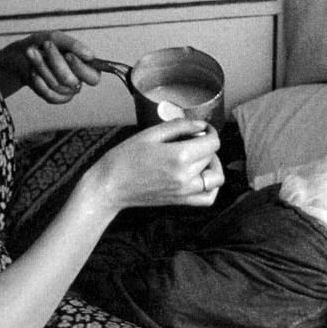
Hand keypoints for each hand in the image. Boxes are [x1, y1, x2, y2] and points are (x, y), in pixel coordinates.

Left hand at [0, 30, 100, 100]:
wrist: (21, 56)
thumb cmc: (43, 45)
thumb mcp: (56, 38)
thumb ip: (74, 45)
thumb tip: (90, 56)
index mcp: (86, 67)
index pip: (93, 78)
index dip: (81, 68)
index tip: (68, 55)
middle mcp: (78, 80)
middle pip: (71, 81)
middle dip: (56, 62)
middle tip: (46, 44)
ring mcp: (66, 91)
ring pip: (57, 85)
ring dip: (42, 66)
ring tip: (31, 52)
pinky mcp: (54, 97)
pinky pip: (49, 95)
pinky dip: (39, 81)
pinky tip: (33, 71)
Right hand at [81, 120, 224, 211]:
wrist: (110, 186)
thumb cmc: (124, 158)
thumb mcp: (150, 134)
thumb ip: (179, 127)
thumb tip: (200, 126)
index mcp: (180, 156)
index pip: (212, 143)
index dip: (210, 132)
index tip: (202, 129)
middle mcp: (186, 176)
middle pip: (212, 157)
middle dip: (206, 145)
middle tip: (192, 140)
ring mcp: (185, 191)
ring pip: (216, 178)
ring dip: (213, 166)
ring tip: (199, 158)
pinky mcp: (180, 201)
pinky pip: (208, 198)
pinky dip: (211, 188)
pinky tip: (201, 177)